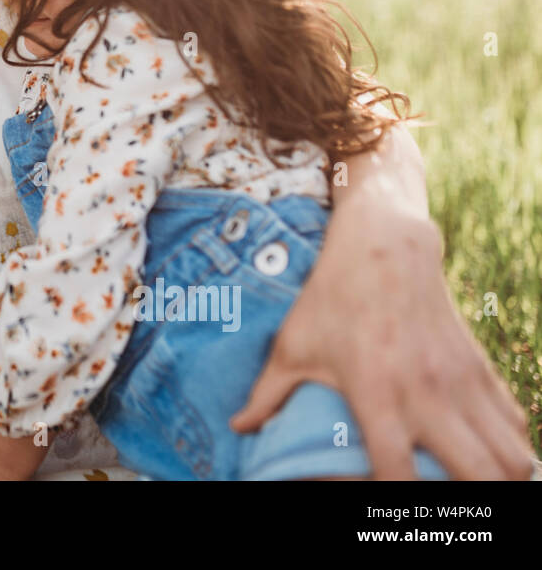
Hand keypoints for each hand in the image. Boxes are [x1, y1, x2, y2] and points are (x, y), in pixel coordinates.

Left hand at [230, 203, 532, 479]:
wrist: (384, 246)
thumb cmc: (330, 297)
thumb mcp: (292, 345)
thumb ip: (267, 394)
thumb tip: (239, 427)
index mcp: (376, 393)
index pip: (398, 473)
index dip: (396, 503)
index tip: (385, 507)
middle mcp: (426, 393)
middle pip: (477, 476)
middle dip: (466, 504)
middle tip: (441, 504)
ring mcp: (460, 382)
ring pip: (511, 457)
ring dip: (499, 479)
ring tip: (470, 484)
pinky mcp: (481, 368)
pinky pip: (514, 424)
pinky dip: (510, 447)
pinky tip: (487, 454)